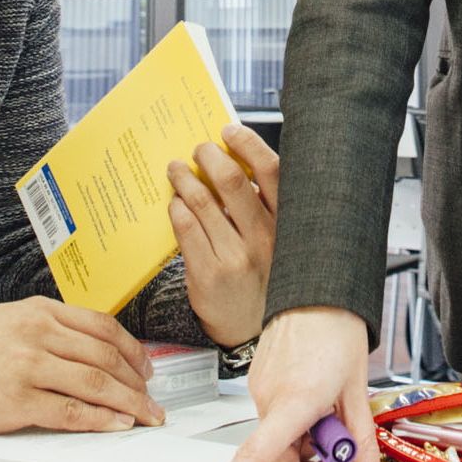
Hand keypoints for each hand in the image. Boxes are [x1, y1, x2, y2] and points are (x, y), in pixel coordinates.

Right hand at [0, 295, 164, 432]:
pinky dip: (98, 419)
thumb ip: (52, 327)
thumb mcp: (14, 317)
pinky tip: (115, 425)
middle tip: (152, 397)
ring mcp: (31, 366)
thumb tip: (92, 347)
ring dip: (126, 401)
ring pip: (94, 382)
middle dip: (136, 380)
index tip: (147, 366)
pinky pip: (69, 410)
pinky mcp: (19, 400)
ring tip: (143, 415)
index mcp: (44, 310)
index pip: (102, 326)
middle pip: (105, 355)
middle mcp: (42, 333)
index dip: (132, 348)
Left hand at [169, 122, 279, 348]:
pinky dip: (177, 208)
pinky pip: (185, 229)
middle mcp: (264, 239)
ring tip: (177, 169)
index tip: (229, 131)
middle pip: (232, 182)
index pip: (270, 171)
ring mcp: (235, 258)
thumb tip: (231, 161)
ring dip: (184, 178)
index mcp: (285, 224)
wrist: (252, 331)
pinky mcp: (208, 275)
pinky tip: (175, 202)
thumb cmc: (262, 274)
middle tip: (198, 149)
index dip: (248, 144)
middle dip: (209, 156)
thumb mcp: (276, 238)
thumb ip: (261, 205)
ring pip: (203, 202)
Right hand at [194, 306, 383, 461]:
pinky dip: (295, 421)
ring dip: (304, 442)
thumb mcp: (357, 391)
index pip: (255, 457)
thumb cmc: (337, 329)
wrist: (320, 287)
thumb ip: (362, 442)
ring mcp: (260, 390)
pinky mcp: (259, 381)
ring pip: (277, 441)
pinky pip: (274, 418)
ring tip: (331, 411)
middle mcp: (267, 399)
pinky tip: (316, 397)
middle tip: (340, 449)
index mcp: (292, 403)